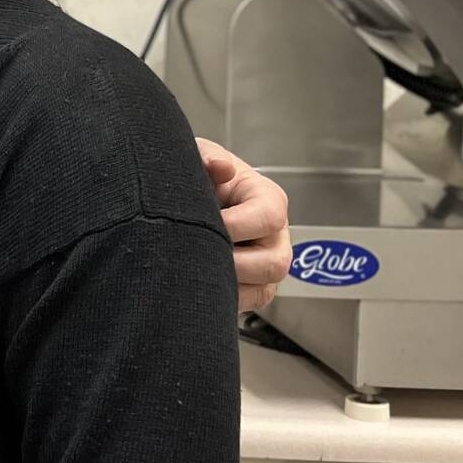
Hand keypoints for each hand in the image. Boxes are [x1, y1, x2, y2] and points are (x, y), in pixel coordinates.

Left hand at [198, 138, 291, 310]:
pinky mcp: (254, 288)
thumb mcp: (199, 158)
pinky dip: (221, 298)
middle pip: (275, 263)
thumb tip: (220, 167)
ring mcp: (267, 265)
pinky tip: (197, 283)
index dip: (236, 225)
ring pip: (263, 289)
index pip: (268, 217)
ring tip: (194, 268)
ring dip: (226, 283)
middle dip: (234, 263)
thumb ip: (207, 159)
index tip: (205, 224)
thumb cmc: (200, 178)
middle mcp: (275, 236)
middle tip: (196, 256)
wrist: (187, 201)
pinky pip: (246, 304)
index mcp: (267, 200)